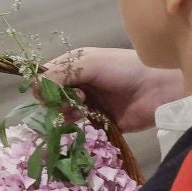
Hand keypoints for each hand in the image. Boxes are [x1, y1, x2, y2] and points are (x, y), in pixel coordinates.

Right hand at [41, 46, 178, 133]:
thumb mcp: (89, 64)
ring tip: (81, 109)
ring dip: (65, 112)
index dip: (43, 85)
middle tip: (75, 99)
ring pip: (62, 112)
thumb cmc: (123, 69)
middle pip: (51, 96)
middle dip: (55, 100)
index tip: (49, 92)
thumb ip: (60, 74)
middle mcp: (79, 83)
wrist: (157, 89)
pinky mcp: (98, 122)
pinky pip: (78, 127)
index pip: (46, 76)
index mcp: (75, 65)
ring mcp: (88, 103)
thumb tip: (34, 89)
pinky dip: (75, 126)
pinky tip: (82, 121)